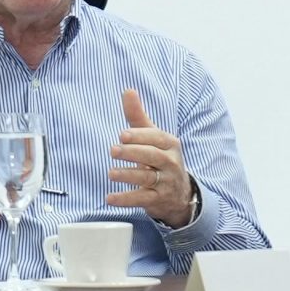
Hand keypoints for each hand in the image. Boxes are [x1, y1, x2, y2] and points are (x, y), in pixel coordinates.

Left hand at [106, 88, 195, 226]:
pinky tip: (110, 198)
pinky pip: (142, 199)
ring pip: (147, 178)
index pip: (156, 138)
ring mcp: (166, 183)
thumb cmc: (160, 158)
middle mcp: (170, 163)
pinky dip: (126, 199)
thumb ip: (138, 116)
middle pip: (153, 157)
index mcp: (169, 144)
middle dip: (133, 153)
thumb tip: (128, 90)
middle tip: (113, 150)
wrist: (179, 193)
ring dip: (128, 176)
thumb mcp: (152, 137)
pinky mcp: (157, 200)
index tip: (122, 135)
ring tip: (111, 173)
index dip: (140, 136)